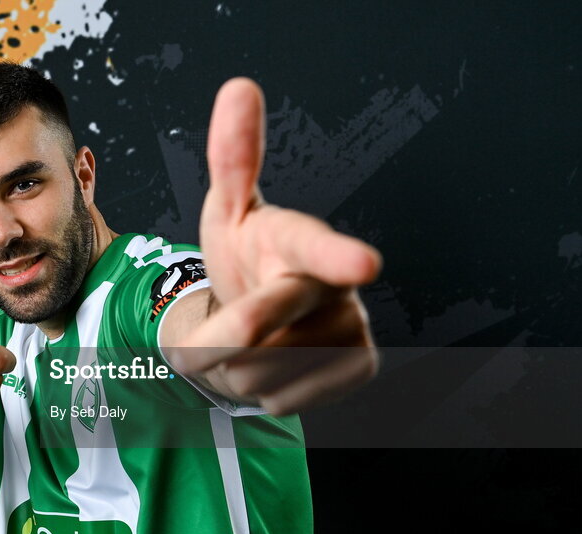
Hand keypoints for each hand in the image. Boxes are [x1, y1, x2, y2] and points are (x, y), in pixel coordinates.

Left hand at [171, 78, 381, 415]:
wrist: (263, 316)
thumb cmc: (247, 256)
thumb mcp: (229, 209)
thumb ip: (233, 157)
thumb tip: (240, 86)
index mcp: (303, 241)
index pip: (317, 247)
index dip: (338, 256)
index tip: (366, 264)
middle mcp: (338, 284)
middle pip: (260, 325)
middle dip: (221, 334)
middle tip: (214, 329)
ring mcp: (353, 330)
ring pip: (261, 371)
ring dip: (233, 365)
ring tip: (251, 340)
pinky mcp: (356, 370)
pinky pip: (280, 398)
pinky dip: (258, 389)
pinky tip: (274, 365)